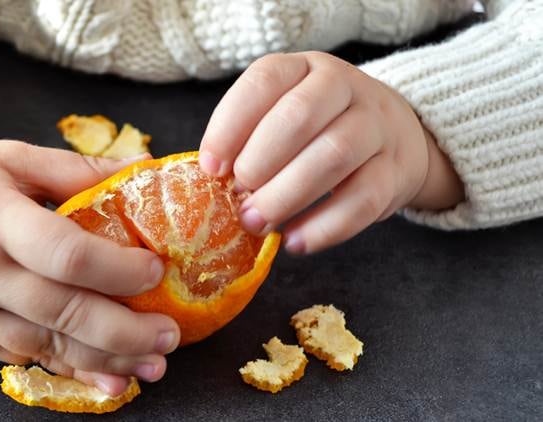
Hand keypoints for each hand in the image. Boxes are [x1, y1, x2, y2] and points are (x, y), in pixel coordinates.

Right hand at [0, 141, 178, 395]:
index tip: (158, 271)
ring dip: (106, 359)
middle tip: (170, 334)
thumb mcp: (9, 158)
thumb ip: (76, 170)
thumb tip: (142, 168)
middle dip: (126, 330)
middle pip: (63, 310)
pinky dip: (68, 369)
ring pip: (47, 344)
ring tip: (153, 364)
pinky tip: (106, 378)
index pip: (67, 253)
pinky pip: (22, 358)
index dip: (119, 269)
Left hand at [199, 52, 463, 253]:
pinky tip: (296, 242)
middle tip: (238, 198)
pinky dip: (325, 227)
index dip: (230, 125)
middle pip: (300, 116)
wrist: (397, 138)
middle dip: (259, 162)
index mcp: (304, 68)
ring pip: (333, 156)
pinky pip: (363, 199)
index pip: (264, 81)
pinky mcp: (396, 171)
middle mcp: (345, 87)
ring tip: (257, 222)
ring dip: (286, 196)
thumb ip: (250, 139)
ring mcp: (377, 126)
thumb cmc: (319, 130)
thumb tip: (214, 181)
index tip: (210, 168)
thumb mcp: (283, 116)